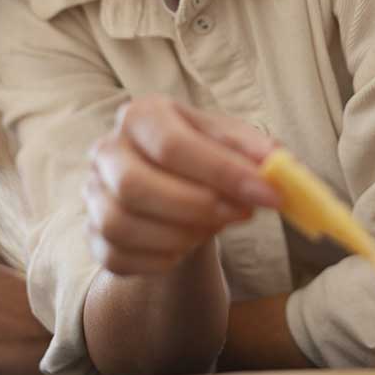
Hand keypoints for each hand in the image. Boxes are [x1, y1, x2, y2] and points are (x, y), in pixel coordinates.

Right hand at [84, 95, 278, 276]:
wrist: (174, 189)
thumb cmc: (205, 159)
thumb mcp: (233, 143)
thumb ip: (257, 151)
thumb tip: (281, 168)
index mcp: (141, 115)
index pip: (172, 144)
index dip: (223, 172)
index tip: (269, 194)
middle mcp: (107, 150)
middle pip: (135, 185)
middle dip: (196, 207)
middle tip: (242, 215)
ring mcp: (93, 194)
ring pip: (121, 225)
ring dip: (180, 235)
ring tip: (214, 226)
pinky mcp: (92, 235)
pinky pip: (118, 257)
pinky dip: (161, 259)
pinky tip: (187, 246)